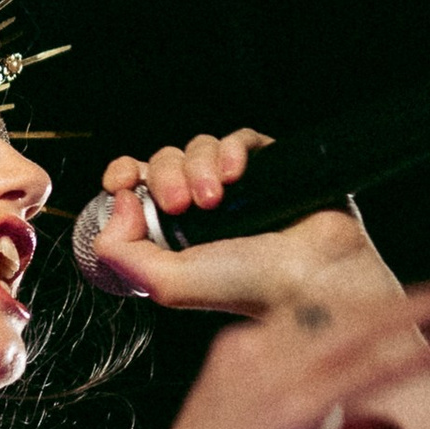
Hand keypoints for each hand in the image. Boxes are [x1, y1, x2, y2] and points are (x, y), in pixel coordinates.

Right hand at [78, 206, 429, 428]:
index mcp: (240, 354)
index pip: (317, 315)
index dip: (371, 308)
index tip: (415, 302)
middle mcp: (253, 351)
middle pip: (343, 311)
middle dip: (405, 298)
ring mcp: (271, 375)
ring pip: (359, 331)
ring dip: (419, 312)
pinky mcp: (290, 407)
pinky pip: (364, 371)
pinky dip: (412, 355)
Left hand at [89, 129, 429, 357]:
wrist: (310, 281)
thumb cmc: (248, 289)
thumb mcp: (166, 283)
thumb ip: (121, 252)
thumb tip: (119, 201)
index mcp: (174, 233)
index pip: (136, 187)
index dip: (123, 174)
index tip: (120, 181)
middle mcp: (202, 209)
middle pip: (165, 161)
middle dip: (166, 176)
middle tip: (180, 205)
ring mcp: (237, 188)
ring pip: (199, 147)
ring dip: (200, 165)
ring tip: (216, 197)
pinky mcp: (269, 169)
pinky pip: (240, 139)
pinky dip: (232, 148)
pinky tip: (238, 173)